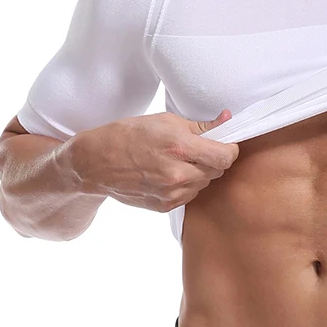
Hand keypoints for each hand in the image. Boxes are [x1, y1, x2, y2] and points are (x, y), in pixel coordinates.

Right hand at [66, 110, 239, 211]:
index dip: (229, 149)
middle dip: (212, 159)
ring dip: (199, 173)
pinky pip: (190, 195)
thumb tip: (227, 120)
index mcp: (180, 147)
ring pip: (204, 184)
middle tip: (197, 150)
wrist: (96, 163)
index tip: (225, 143)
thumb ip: (201, 126)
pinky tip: (168, 174)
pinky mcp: (166, 205)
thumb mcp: (165, 121)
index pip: (226, 156)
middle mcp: (178, 174)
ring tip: (178, 161)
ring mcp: (172, 193)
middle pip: (217, 170)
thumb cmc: (128, 135)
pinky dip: (186, 185)